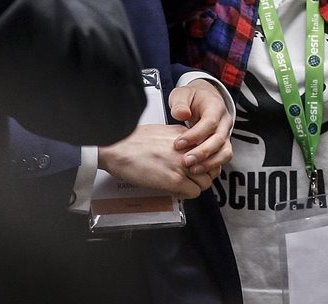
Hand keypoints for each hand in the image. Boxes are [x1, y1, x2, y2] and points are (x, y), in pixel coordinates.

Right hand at [97, 124, 211, 198]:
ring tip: (183, 186)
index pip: (210, 152)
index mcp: (187, 137)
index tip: (200, 167)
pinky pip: (193, 192)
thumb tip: (186, 150)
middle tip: (193, 179)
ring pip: (205, 183)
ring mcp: (182, 165)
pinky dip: (187, 195)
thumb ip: (180, 141)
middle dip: (203, 176)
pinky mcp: (173, 180)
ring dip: (196, 186)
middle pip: (211, 168)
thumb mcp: (164, 132)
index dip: (205, 162)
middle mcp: (188, 150)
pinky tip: (176, 191)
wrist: (117, 148)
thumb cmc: (133, 140)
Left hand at [170, 79, 233, 176]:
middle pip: (219, 139)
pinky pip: (223, 157)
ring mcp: (226, 133)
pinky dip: (212, 165)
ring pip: (225, 151)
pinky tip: (198, 169)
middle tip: (185, 161)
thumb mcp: (182, 94)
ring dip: (209, 162)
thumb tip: (181, 114)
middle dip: (202, 152)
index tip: (178, 144)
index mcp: (216, 106)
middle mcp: (225, 121)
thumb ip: (180, 103)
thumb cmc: (192, 97)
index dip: (195, 135)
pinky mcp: (223, 144)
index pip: (210, 122)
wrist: (204, 97)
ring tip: (192, 169)